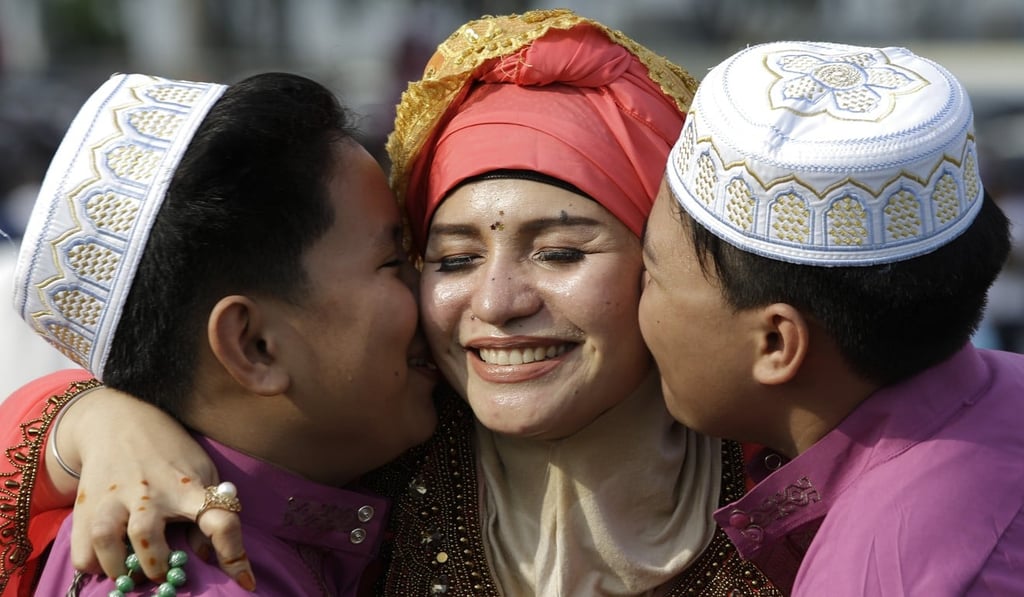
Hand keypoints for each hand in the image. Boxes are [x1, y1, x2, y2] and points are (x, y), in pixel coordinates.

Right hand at [54, 386, 253, 588]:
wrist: (119, 420)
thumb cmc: (171, 453)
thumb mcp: (201, 471)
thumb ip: (207, 511)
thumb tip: (207, 557)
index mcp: (189, 485)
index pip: (219, 518)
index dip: (233, 552)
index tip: (244, 581)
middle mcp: (150, 491)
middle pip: (146, 533)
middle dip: (154, 563)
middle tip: (162, 573)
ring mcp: (114, 496)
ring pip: (106, 537)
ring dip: (118, 566)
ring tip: (129, 573)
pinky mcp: (86, 503)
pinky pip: (82, 546)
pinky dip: (91, 563)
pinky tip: (104, 564)